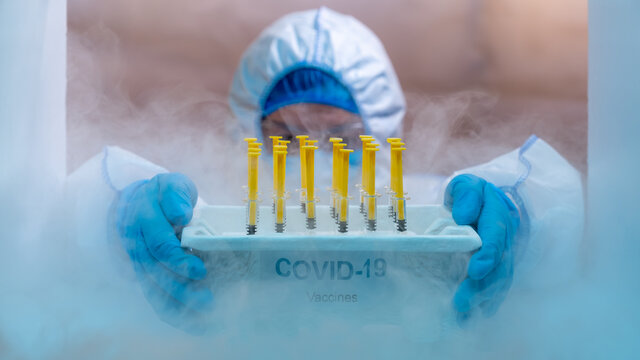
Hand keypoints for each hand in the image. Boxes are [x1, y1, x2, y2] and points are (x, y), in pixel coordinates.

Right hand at [115, 173, 212, 332]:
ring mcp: (138, 262)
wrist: (138, 203)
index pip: (160, 245)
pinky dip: (175, 313)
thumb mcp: (171, 184)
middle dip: (182, 289)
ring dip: (179, 306)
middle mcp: (137, 243)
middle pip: (156, 274)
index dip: (179, 260)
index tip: (200, 270)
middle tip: (208, 299)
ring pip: (153, 290)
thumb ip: (176, 195)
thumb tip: (181, 214)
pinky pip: (155, 299)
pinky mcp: (144, 275)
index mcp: (143, 219)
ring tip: (206, 315)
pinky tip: (198, 325)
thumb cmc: (163, 195)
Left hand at [444, 174, 519, 322]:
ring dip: (483, 299)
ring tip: (462, 315)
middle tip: (461, 302)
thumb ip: (466, 194)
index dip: (488, 255)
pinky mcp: (499, 267)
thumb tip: (463, 216)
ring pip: (500, 279)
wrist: (481, 203)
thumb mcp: (465, 185)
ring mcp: (505, 253)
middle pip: (499, 264)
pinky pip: (496, 286)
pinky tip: (471, 317)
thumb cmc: (469, 195)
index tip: (474, 271)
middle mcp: (507, 237)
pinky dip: (486, 303)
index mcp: (499, 214)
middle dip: (482, 285)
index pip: (496, 235)